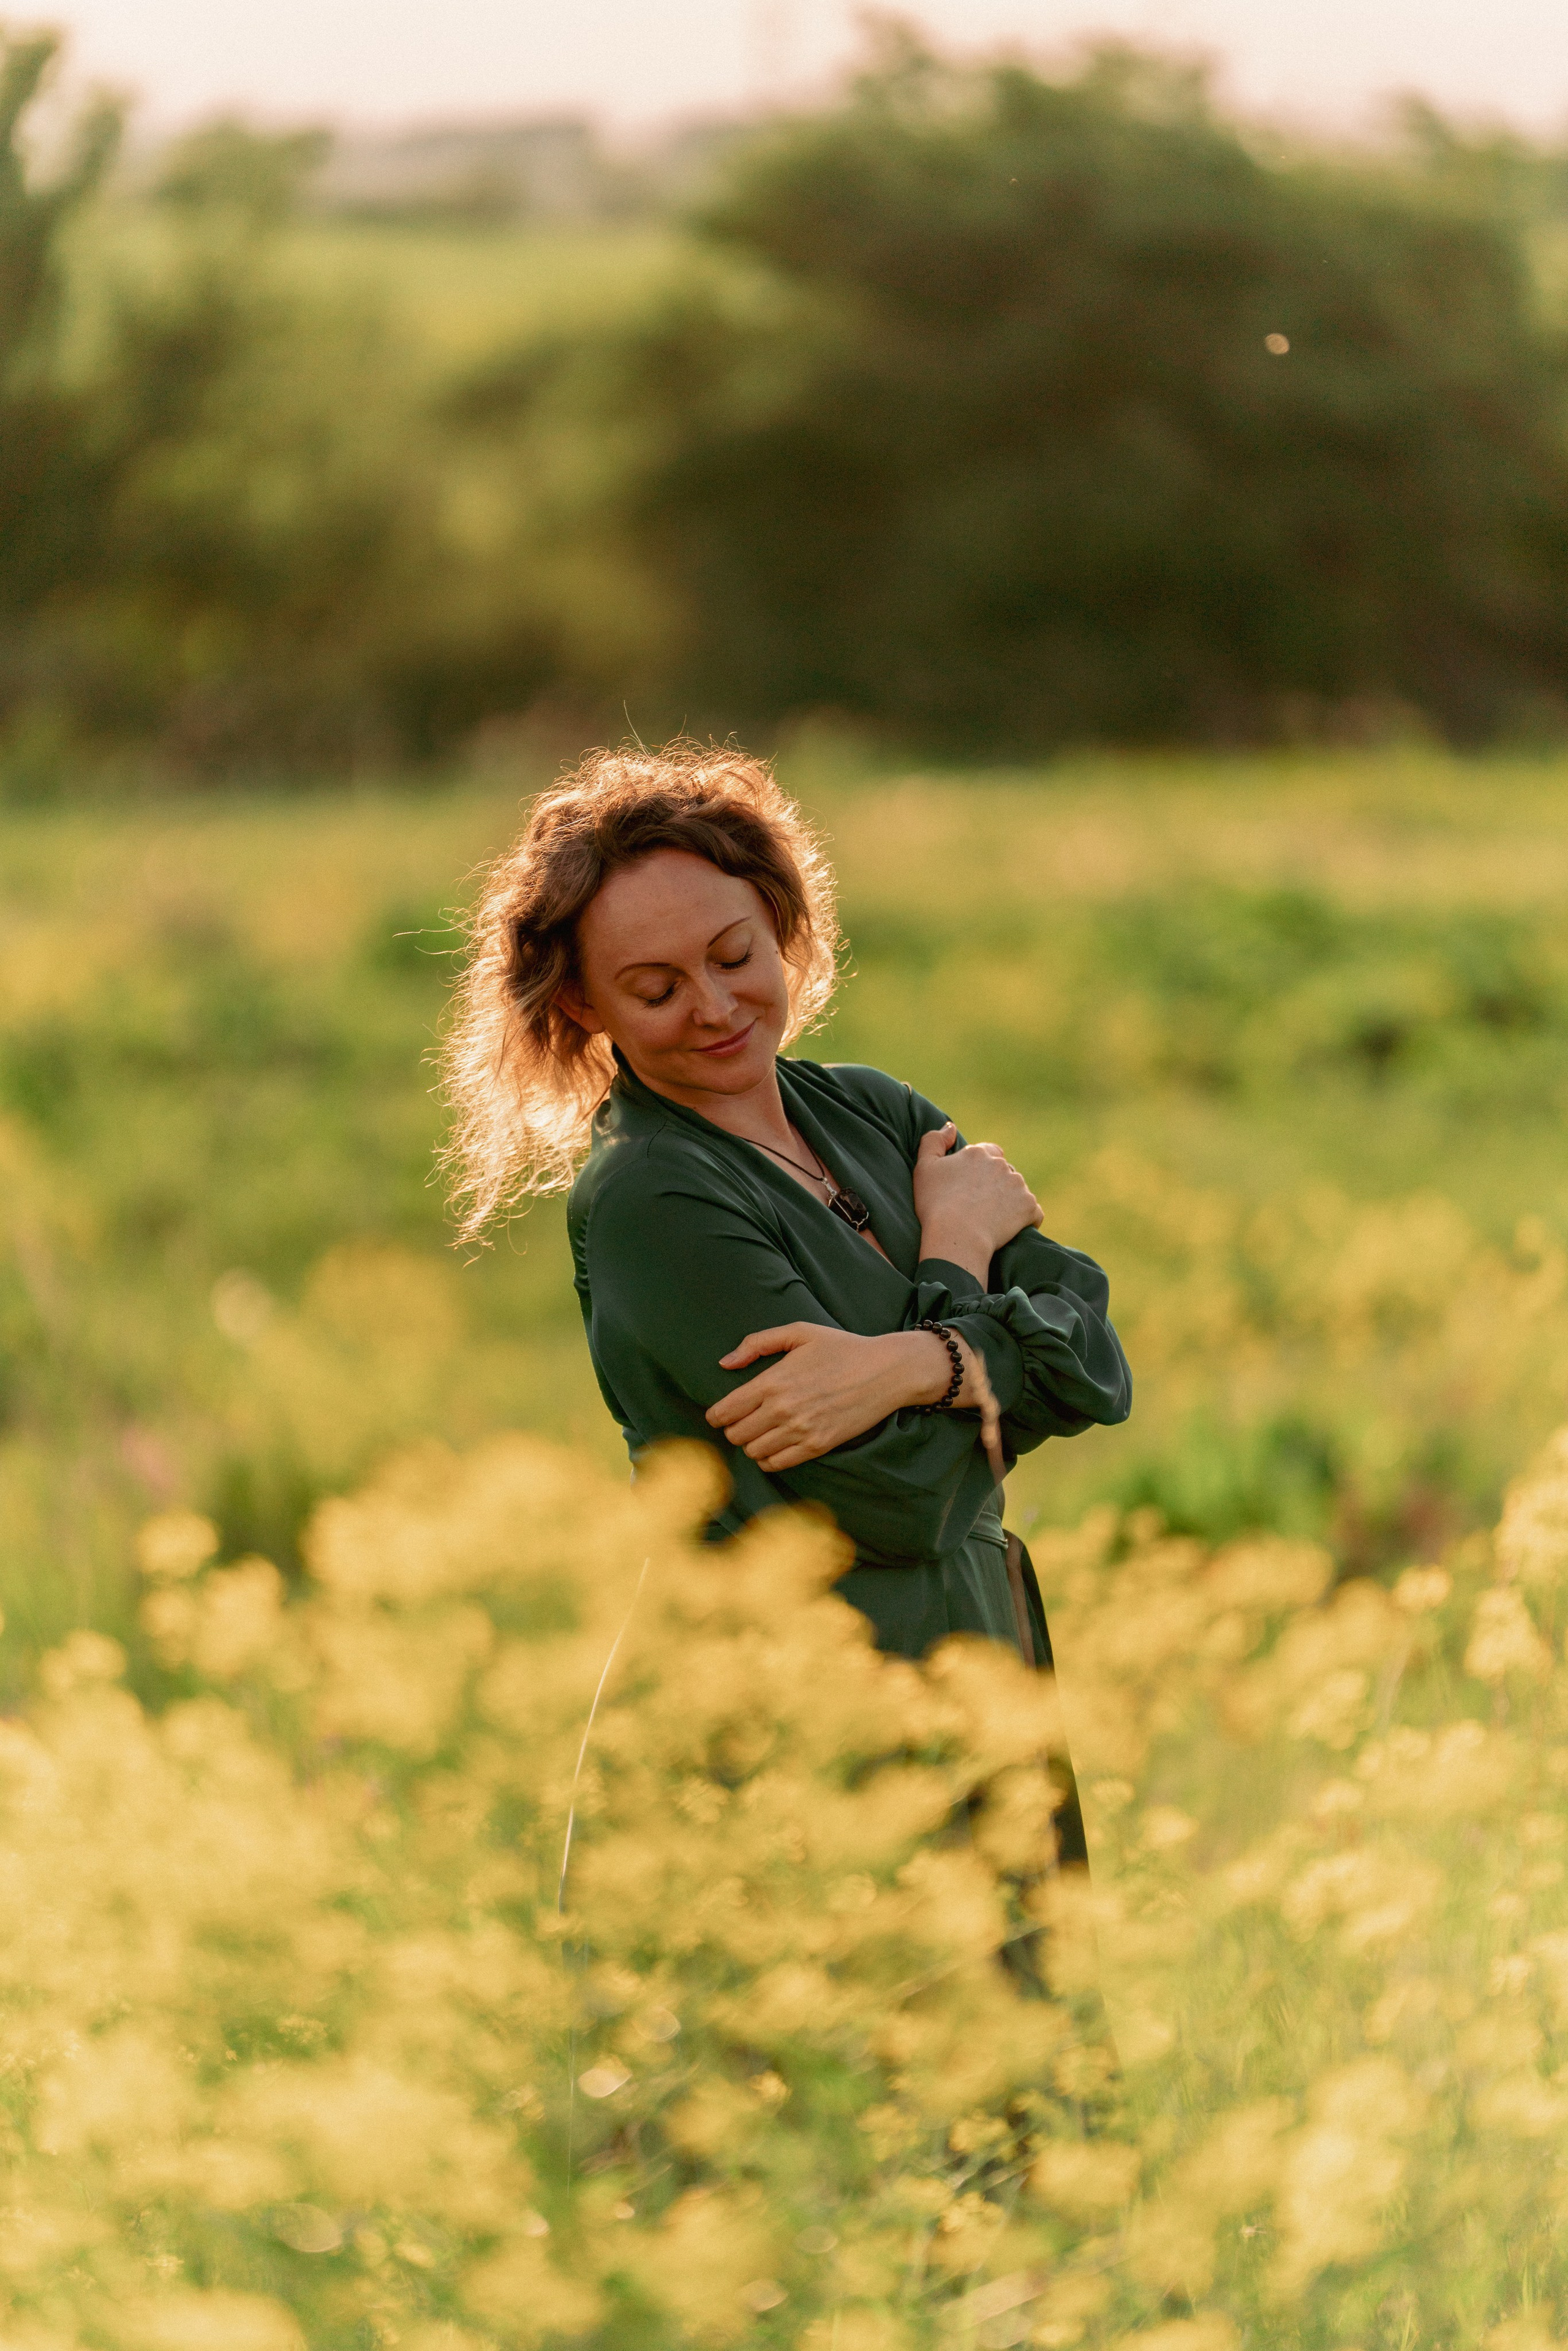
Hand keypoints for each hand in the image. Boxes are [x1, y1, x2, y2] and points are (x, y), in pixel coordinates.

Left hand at [705, 1322, 958, 1471]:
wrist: (885, 1371)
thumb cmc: (842, 1348)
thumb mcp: (799, 1332)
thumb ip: (757, 1343)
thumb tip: (725, 1363)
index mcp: (772, 1381)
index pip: (726, 1411)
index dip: (716, 1416)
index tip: (719, 1415)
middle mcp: (782, 1409)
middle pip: (736, 1435)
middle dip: (733, 1429)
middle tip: (742, 1422)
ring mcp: (800, 1430)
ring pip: (754, 1452)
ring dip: (751, 1444)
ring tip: (760, 1433)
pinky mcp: (818, 1446)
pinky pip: (777, 1463)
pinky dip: (769, 1459)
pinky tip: (774, 1447)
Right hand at [912, 1121, 1041, 1287]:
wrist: (956, 1236)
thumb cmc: (935, 1204)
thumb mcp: (924, 1167)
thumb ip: (934, 1140)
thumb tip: (951, 1127)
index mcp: (978, 1153)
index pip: (989, 1152)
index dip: (981, 1168)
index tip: (971, 1186)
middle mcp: (1002, 1165)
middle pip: (1004, 1171)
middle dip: (996, 1184)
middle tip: (978, 1205)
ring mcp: (1018, 1185)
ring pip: (1017, 1190)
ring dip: (1009, 1200)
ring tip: (992, 1219)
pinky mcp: (1029, 1207)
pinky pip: (1032, 1212)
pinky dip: (1025, 1220)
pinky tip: (1009, 1229)